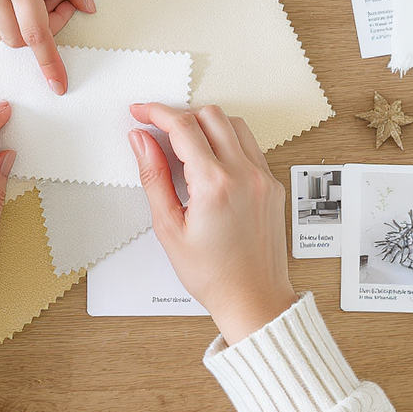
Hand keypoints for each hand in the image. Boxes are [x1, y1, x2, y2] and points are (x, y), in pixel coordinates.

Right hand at [128, 103, 295, 344]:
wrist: (253, 299)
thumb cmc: (213, 274)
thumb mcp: (168, 227)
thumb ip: (153, 176)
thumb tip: (141, 141)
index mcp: (215, 183)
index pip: (182, 127)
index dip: (156, 112)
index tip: (140, 112)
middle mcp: (244, 174)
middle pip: (210, 115)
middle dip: (180, 114)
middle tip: (158, 127)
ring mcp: (263, 178)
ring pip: (234, 125)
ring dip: (206, 124)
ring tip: (184, 143)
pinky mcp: (272, 185)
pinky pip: (250, 146)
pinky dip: (227, 141)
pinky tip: (210, 160)